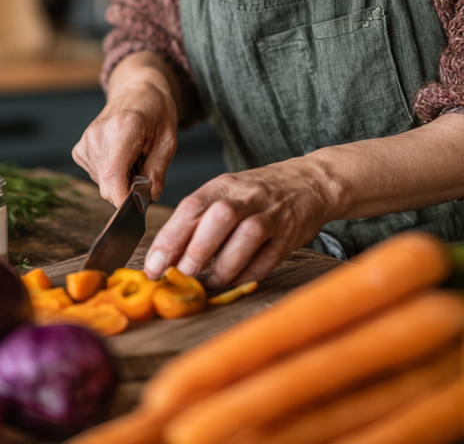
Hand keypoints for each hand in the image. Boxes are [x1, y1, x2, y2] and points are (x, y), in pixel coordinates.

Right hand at [72, 52, 180, 206]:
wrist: (136, 89)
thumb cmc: (155, 110)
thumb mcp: (168, 139)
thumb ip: (158, 169)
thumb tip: (149, 197)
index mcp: (121, 129)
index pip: (113, 179)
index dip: (125, 200)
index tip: (140, 204)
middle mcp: (97, 136)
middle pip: (109, 186)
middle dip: (129, 188)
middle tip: (145, 167)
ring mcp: (85, 143)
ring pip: (103, 184)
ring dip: (121, 179)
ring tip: (134, 156)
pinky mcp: (79, 150)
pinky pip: (97, 176)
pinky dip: (112, 173)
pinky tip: (122, 156)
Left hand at [143, 157, 334, 288]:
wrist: (309, 181)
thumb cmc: (258, 192)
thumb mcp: (227, 192)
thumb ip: (201, 218)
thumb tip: (168, 256)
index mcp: (224, 184)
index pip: (191, 207)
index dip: (169, 238)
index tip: (153, 266)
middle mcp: (247, 195)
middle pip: (218, 218)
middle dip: (195, 251)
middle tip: (180, 276)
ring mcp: (271, 213)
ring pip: (246, 235)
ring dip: (224, 265)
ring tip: (209, 283)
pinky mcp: (290, 233)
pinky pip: (269, 256)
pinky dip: (249, 273)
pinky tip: (235, 282)